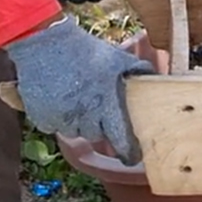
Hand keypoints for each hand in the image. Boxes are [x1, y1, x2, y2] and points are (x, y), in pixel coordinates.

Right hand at [6, 15, 154, 162]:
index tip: (131, 157)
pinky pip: (53, 126)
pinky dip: (57, 117)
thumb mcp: (118, 58)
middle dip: (99, 125)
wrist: (46, 44)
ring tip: (77, 98)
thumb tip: (158, 79)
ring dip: (78, 121)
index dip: (128, 150)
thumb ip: (138, 71)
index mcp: (108, 104)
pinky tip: (59, 98)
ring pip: (75, 132)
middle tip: (96, 107)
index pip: (121, 138)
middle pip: (97, 135)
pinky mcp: (43, 118)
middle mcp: (86, 116)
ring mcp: (63, 119)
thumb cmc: (87, 51)